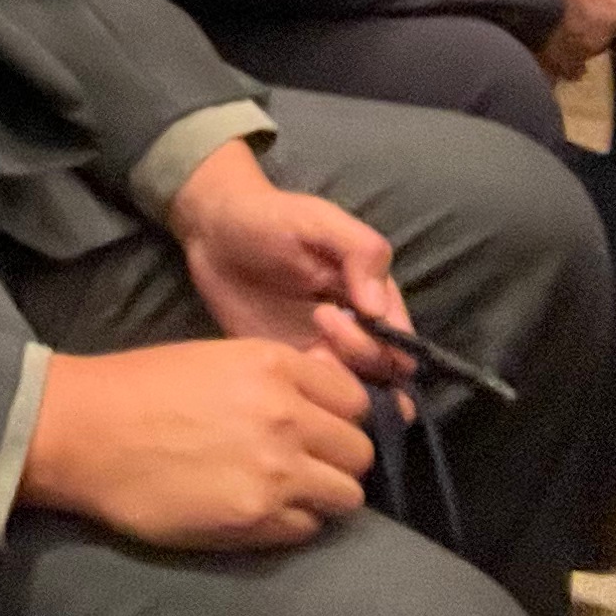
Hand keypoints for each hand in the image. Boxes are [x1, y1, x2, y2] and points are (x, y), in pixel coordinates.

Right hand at [18, 337, 372, 549]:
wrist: (82, 432)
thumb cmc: (139, 389)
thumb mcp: (216, 359)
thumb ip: (278, 377)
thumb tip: (328, 399)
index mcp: (274, 365)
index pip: (356, 400)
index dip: (340, 417)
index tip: (319, 427)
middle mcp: (285, 415)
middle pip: (358, 451)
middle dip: (336, 460)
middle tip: (303, 465)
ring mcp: (275, 470)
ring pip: (346, 495)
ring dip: (321, 496)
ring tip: (283, 493)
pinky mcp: (255, 517)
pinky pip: (307, 528)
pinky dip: (290, 523)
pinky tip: (255, 509)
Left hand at [166, 141, 411, 385]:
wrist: (213, 231)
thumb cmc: (271, 217)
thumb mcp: (319, 220)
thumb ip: (360, 251)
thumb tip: (379, 310)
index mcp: (374, 298)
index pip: (403, 343)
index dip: (382, 341)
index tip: (336, 311)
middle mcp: (357, 331)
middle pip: (386, 374)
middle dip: (360, 356)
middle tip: (318, 319)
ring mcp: (323, 352)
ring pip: (354, 393)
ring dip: (337, 382)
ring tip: (302, 346)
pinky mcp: (290, 365)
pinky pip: (312, 397)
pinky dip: (307, 393)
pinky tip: (284, 364)